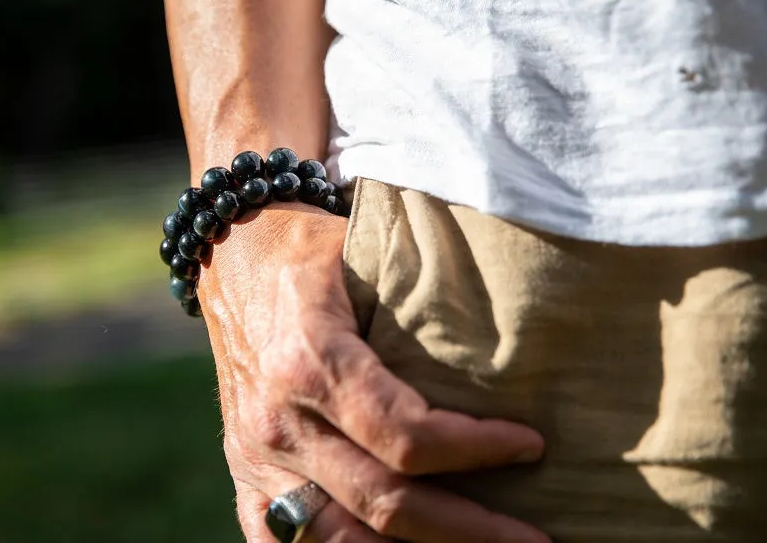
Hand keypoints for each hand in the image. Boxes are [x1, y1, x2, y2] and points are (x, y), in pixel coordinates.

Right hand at [197, 202, 549, 542]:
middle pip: (382, 500)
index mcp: (310, 359)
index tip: (529, 445)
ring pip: (340, 539)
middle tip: (535, 537)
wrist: (232, 258)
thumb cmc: (311, 252)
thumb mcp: (365, 253)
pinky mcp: (245, 475)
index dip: (475, 449)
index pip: (403, 433)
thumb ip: (423, 300)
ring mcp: (256, 456)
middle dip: (470, 528)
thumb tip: (511, 341)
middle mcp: (279, 420)